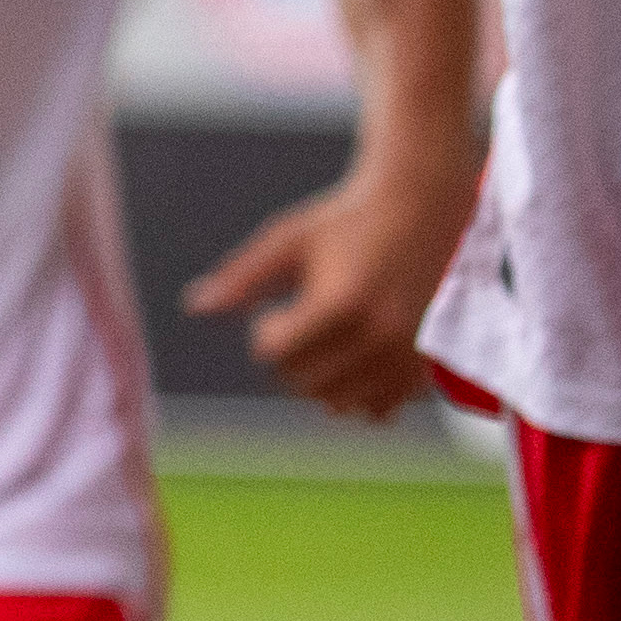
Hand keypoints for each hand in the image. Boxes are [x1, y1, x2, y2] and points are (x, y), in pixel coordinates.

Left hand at [184, 147, 477, 420]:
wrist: (420, 209)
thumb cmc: (344, 222)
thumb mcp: (288, 240)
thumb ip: (243, 277)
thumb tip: (195, 307)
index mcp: (340, 304)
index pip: (276, 354)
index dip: (266, 332)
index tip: (276, 309)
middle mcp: (379, 336)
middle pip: (305, 383)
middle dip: (289, 360)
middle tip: (301, 323)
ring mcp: (406, 355)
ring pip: (340, 404)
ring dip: (321, 382)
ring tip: (326, 341)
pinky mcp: (426, 366)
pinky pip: (380, 411)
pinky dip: (359, 396)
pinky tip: (354, 360)